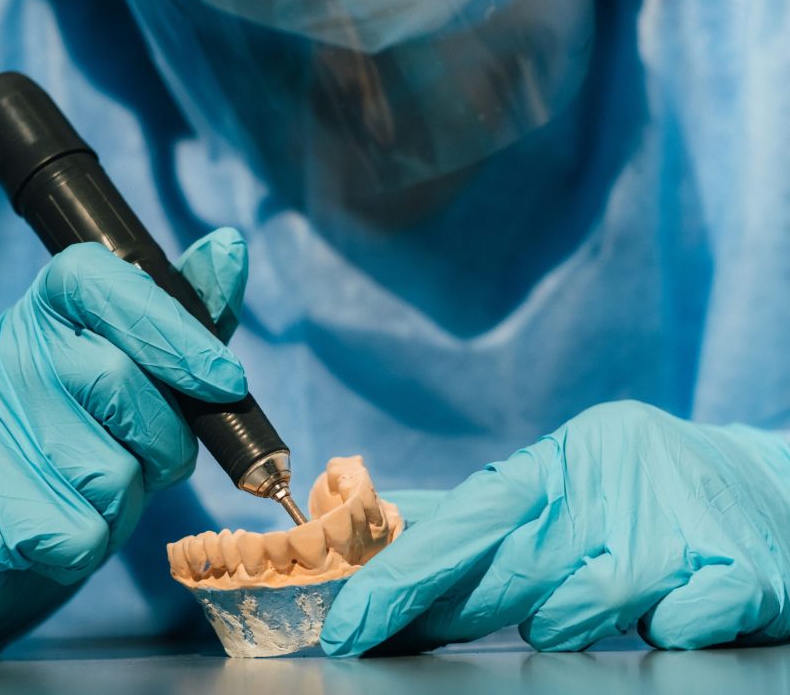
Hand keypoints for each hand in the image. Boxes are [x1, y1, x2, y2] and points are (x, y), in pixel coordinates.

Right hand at [0, 228, 248, 655]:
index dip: (172, 329)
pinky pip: (82, 533)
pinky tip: (62, 530)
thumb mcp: (132, 377)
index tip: (226, 379)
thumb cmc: (75, 444)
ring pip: (110, 471)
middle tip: (147, 463)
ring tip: (91, 497)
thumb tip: (229, 248)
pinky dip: (93, 543)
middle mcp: (3, 351)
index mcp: (44, 310)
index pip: (102, 283)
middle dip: (165, 441)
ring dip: (127, 502)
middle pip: (120, 380)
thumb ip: (183, 320)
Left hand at [321, 401, 789, 654]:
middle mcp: (605, 491)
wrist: (766, 487)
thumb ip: (470, 514)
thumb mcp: (555, 481)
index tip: (349, 627)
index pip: (460, 522)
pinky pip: (676, 627)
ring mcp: (671, 530)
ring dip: (573, 621)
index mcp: (554, 469)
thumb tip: (377, 521)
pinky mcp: (737, 571)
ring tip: (597, 594)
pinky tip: (677, 605)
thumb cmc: (639, 493)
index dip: (400, 578)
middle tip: (430, 629)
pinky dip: (668, 627)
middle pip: (505, 573)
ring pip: (580, 611)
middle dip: (462, 612)